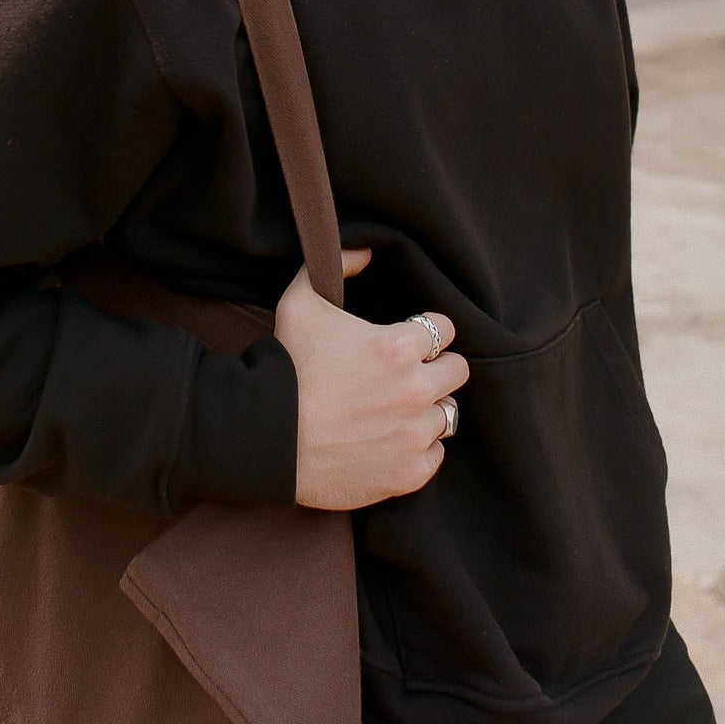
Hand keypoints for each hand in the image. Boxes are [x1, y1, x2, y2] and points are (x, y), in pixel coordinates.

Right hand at [274, 248, 469, 510]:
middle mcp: (415, 390)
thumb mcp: (301, 301)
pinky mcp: (408, 472)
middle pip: (457, 371)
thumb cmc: (286, 368)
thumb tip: (364, 251)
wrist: (267, 439)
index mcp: (398, 347)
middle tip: (409, 374)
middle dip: (437, 368)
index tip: (410, 339)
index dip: (427, 331)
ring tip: (400, 409)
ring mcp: (414, 434)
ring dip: (429, 409)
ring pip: (448, 414)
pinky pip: (435, 455)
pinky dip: (420, 448)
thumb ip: (334, 264)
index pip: (445, 330)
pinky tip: (395, 440)